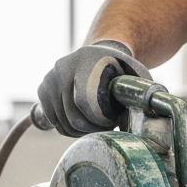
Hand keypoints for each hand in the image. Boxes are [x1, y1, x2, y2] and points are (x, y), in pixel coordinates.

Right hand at [36, 40, 151, 136]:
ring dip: (80, 131)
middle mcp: (63, 67)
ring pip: (61, 122)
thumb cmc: (121, 69)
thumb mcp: (135, 74)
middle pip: (71, 116)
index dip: (98, 120)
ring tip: (97, 125)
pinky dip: (68, 128)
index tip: (112, 122)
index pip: (83, 101)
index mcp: (87, 61)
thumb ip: (139, 91)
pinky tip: (84, 123)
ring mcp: (50, 78)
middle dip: (91, 129)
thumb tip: (144, 111)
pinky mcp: (43, 89)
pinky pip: (53, 121)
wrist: (98, 55)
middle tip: (106, 127)